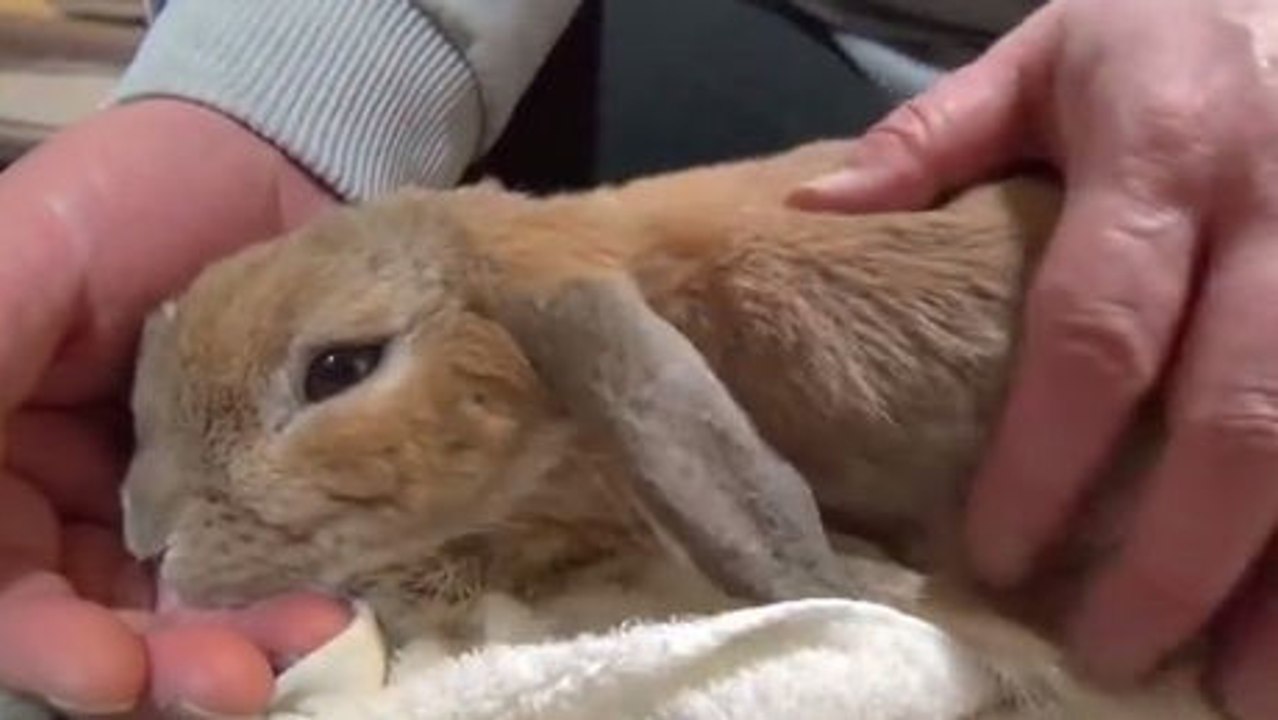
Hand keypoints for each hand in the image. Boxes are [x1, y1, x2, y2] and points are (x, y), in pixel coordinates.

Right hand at [0, 99, 349, 716]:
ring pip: (185, 610)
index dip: (40, 642)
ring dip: (235, 645)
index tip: (108, 673)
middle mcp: (69, 495)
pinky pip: (269, 565)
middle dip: (155, 665)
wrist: (268, 153)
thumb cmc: (128, 193)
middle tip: (234, 682)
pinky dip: (291, 596)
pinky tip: (335, 605)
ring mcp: (175, 498)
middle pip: (91, 619)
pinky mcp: (266, 488)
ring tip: (306, 644)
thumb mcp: (20, 263)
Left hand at [789, 0, 1277, 715]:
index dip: (1047, 456)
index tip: (993, 553)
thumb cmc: (1169, 29)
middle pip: (1238, 413)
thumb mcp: (1045, 56)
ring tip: (1234, 689)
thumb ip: (934, 137)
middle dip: (1176, 554)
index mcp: (1163, 154)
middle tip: (1106, 651)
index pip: (1096, 330)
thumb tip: (815, 219)